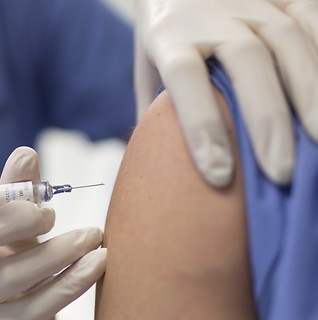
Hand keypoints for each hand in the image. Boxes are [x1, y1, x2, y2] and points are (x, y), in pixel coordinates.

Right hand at [0, 137, 105, 319]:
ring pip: (8, 278)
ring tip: (91, 236)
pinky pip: (34, 309)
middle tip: (49, 214)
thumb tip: (26, 154)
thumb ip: (15, 196)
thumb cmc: (6, 272)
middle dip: (16, 218)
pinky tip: (97, 263)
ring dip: (58, 251)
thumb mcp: (10, 233)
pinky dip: (71, 282)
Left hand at [135, 0, 317, 185]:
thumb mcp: (149, 69)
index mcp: (170, 35)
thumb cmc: (167, 37)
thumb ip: (155, 111)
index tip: (218, 174)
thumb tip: (162, 168)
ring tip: (317, 143)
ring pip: (288, 40)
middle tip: (278, 172)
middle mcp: (212, 14)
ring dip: (308, 94)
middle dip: (266, 119)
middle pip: (247, 59)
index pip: (185, 77)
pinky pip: (312, 22)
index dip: (201, 125)